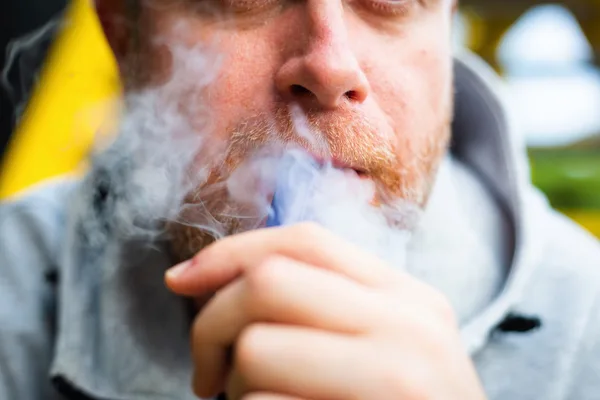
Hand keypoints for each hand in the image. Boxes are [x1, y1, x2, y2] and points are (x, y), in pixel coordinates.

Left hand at [165, 223, 486, 399]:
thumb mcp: (388, 346)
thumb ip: (328, 304)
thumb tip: (211, 276)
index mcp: (411, 299)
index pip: (307, 241)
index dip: (231, 251)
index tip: (181, 279)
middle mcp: (410, 329)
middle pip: (269, 283)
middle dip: (213, 322)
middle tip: (208, 370)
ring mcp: (393, 382)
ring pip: (257, 350)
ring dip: (232, 387)